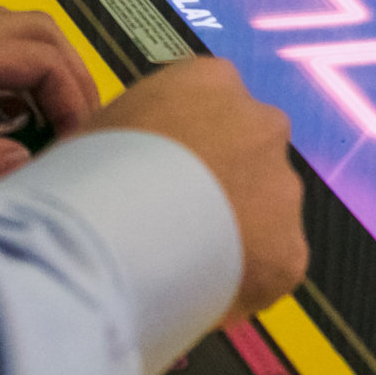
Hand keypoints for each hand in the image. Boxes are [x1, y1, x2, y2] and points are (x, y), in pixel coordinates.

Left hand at [0, 7, 99, 193]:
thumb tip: (19, 157)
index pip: (37, 57)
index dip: (71, 98)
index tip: (74, 141)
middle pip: (37, 30)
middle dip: (72, 76)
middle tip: (80, 124)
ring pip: (15, 25)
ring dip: (48, 64)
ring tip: (54, 113)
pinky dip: (16, 61)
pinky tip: (9, 104)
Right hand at [89, 58, 308, 324]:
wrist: (110, 236)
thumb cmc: (85, 174)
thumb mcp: (99, 128)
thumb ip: (137, 134)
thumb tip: (131, 165)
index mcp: (211, 81)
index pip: (212, 109)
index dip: (187, 149)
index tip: (162, 179)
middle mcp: (263, 124)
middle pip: (249, 158)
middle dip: (222, 188)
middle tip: (177, 224)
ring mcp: (284, 188)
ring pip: (266, 214)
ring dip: (236, 233)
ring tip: (184, 266)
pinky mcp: (291, 251)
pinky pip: (269, 269)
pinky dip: (242, 283)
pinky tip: (202, 293)